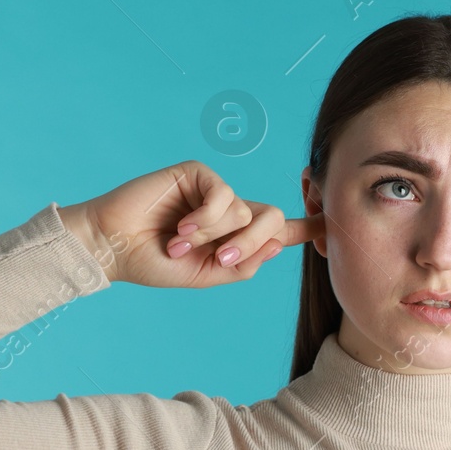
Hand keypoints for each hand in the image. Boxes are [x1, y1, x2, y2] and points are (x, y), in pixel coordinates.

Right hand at [58, 160, 323, 288]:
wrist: (115, 247)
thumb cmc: (155, 263)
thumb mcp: (206, 275)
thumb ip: (244, 264)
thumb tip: (278, 244)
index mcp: (237, 235)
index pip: (279, 229)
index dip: (309, 227)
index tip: (335, 225)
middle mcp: (231, 210)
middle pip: (272, 218)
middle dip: (253, 242)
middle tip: (222, 259)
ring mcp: (215, 190)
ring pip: (244, 211)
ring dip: (214, 235)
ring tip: (180, 244)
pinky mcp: (197, 174)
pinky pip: (224, 195)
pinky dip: (206, 218)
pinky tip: (181, 229)